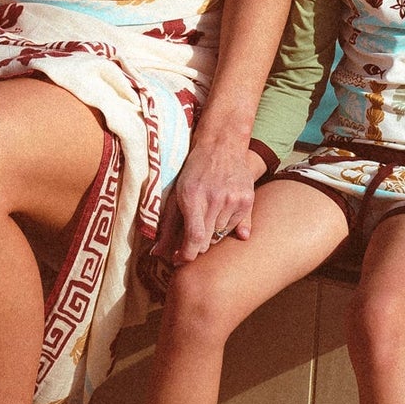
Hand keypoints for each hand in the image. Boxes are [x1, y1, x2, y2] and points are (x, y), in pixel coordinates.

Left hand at [153, 140, 262, 264]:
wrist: (221, 145)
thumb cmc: (194, 170)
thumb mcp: (176, 193)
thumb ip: (167, 225)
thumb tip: (157, 253)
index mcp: (193, 197)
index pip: (194, 238)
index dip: (186, 255)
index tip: (179, 258)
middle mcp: (215, 199)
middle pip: (207, 242)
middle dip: (196, 244)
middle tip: (190, 235)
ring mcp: (233, 200)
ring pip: (220, 236)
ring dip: (211, 232)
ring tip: (208, 213)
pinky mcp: (247, 200)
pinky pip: (235, 227)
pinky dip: (226, 225)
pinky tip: (221, 208)